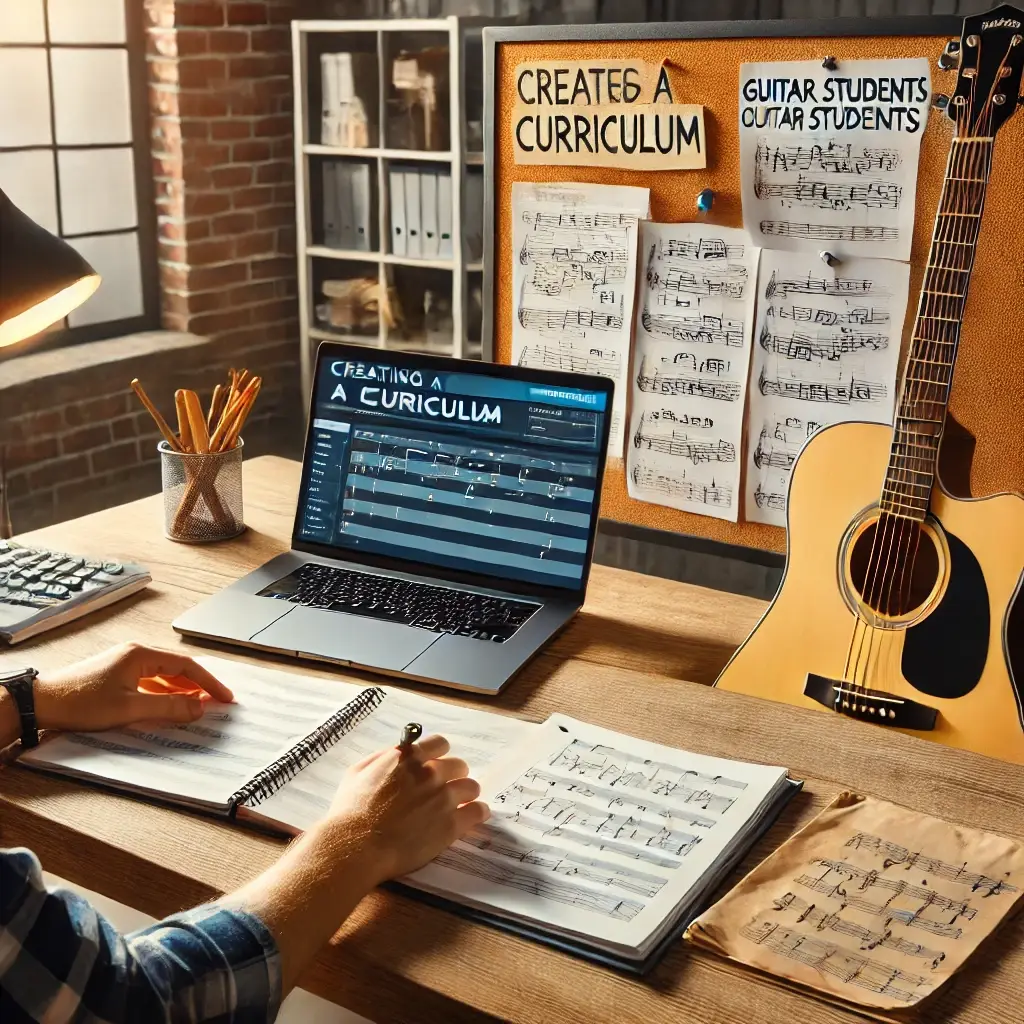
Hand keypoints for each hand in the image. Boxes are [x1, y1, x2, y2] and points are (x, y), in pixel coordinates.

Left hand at [34, 643, 233, 732]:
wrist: (42, 702)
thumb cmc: (80, 702)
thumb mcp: (129, 708)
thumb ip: (167, 707)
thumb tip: (198, 707)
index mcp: (141, 654)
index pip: (186, 666)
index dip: (209, 683)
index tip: (225, 697)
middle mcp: (135, 653)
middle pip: (177, 667)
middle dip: (199, 685)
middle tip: (217, 701)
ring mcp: (124, 662)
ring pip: (163, 675)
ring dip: (181, 690)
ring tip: (197, 705)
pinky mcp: (115, 673)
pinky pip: (149, 680)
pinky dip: (164, 692)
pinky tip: (168, 705)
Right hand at [327, 734, 488, 883]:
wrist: (356, 845)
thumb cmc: (350, 810)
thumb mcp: (358, 772)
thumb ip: (382, 758)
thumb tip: (398, 753)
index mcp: (408, 757)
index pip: (440, 744)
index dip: (439, 754)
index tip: (438, 763)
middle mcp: (430, 773)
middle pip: (459, 765)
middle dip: (454, 775)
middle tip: (447, 787)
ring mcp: (442, 798)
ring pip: (471, 787)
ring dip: (467, 793)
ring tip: (463, 802)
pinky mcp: (450, 825)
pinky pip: (477, 812)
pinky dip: (478, 812)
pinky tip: (477, 814)